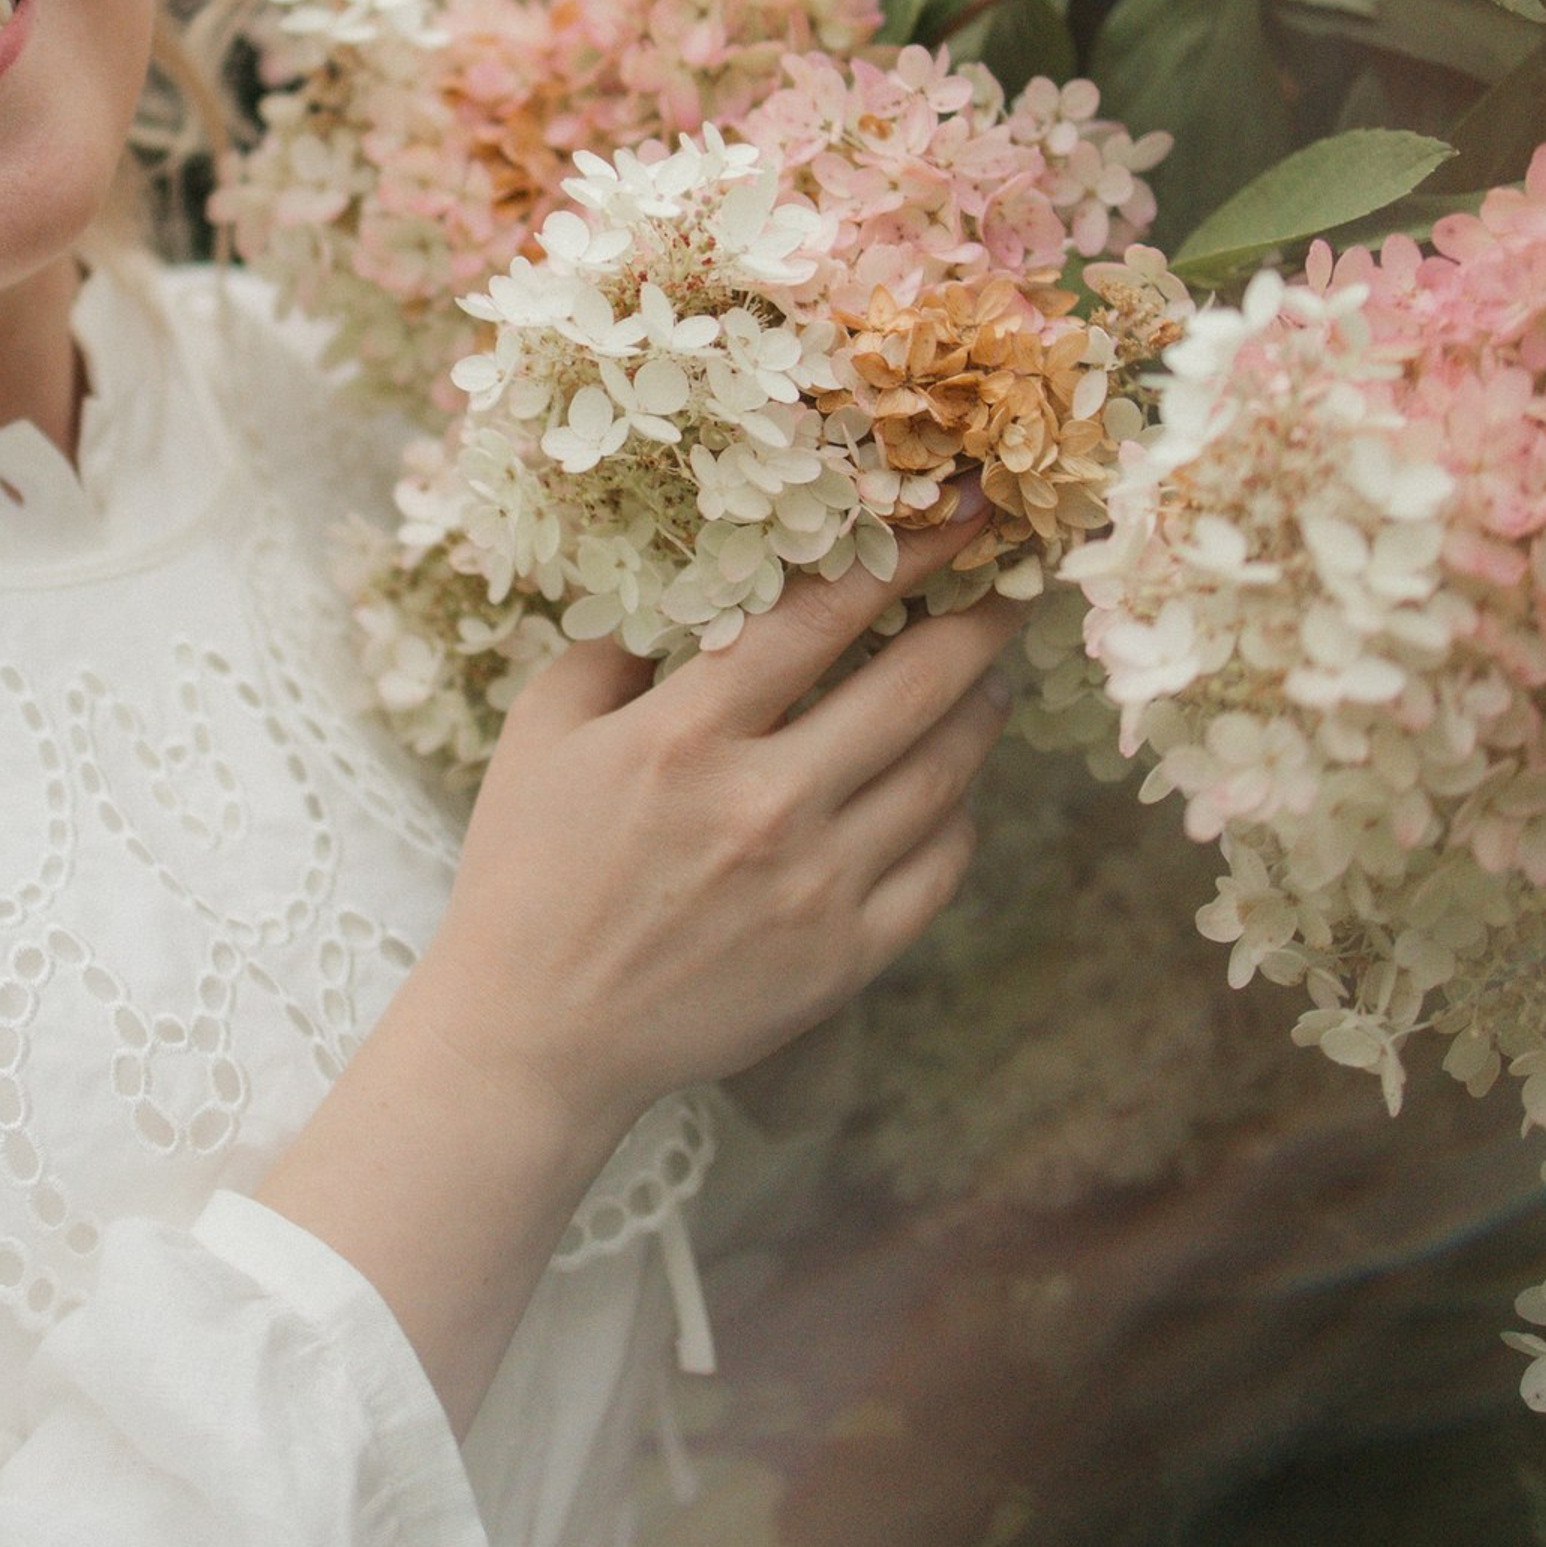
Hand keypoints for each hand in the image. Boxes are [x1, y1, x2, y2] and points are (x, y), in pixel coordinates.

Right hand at [407, 502, 1021, 1156]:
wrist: (537, 1036)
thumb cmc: (528, 870)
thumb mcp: (541, 732)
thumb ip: (617, 645)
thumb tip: (697, 582)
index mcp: (685, 734)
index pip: (824, 615)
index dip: (907, 553)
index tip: (961, 511)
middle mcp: (765, 804)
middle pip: (914, 687)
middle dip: (981, 620)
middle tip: (1017, 579)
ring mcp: (816, 887)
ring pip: (944, 775)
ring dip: (980, 709)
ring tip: (990, 676)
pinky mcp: (845, 958)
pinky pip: (940, 867)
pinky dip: (959, 814)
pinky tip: (950, 786)